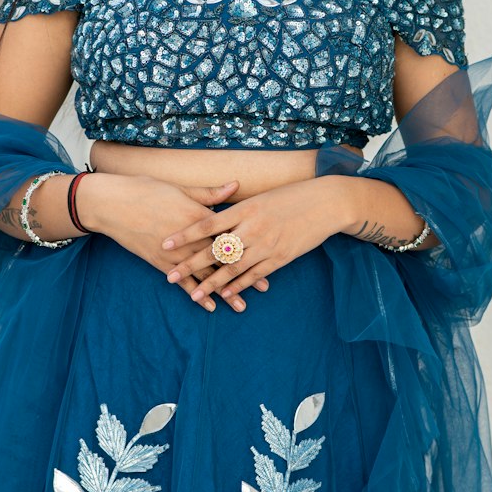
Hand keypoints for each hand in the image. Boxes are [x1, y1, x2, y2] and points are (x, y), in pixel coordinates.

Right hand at [78, 172, 269, 312]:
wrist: (114, 205)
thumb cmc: (148, 190)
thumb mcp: (181, 189)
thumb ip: (210, 193)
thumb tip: (235, 185)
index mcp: (199, 217)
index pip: (230, 234)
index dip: (250, 245)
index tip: (268, 253)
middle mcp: (191, 239)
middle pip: (222, 259)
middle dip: (244, 274)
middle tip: (264, 287)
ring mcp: (176, 253)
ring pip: (205, 275)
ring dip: (224, 291)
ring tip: (241, 305)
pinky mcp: (161, 263)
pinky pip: (182, 283)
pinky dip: (197, 294)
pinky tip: (210, 306)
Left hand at [160, 178, 347, 309]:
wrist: (326, 203)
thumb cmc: (291, 197)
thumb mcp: (261, 197)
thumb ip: (236, 207)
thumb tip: (213, 211)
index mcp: (244, 209)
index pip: (207, 224)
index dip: (185, 235)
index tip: (165, 244)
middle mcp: (252, 228)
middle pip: (215, 250)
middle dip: (190, 265)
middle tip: (169, 276)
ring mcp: (266, 245)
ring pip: (233, 268)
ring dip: (211, 283)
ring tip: (193, 295)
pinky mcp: (280, 258)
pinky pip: (254, 275)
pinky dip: (239, 286)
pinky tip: (225, 294)